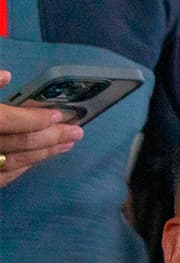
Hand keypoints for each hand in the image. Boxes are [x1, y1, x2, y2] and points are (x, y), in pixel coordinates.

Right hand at [0, 70, 83, 187]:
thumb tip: (8, 75)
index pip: (7, 120)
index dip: (34, 118)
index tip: (58, 115)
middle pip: (21, 142)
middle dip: (52, 136)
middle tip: (77, 132)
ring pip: (18, 160)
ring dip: (46, 152)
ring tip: (68, 144)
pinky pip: (7, 175)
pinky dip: (26, 165)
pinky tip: (42, 158)